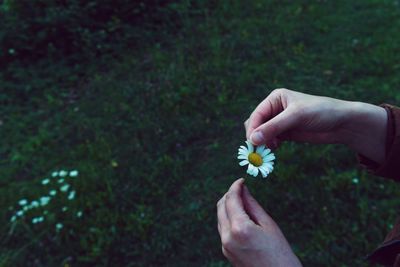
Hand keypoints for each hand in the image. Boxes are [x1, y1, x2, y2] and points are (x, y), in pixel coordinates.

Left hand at [217, 178, 301, 266]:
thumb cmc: (280, 253)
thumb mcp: (268, 225)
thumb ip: (252, 205)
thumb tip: (243, 189)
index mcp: (239, 228)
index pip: (231, 199)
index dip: (235, 186)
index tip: (241, 180)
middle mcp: (228, 237)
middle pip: (221, 206)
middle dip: (229, 195)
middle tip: (242, 189)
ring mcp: (225, 246)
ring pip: (220, 217)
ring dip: (228, 206)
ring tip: (244, 202)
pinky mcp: (226, 252)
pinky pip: (223, 229)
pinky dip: (229, 218)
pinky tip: (242, 216)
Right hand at [245, 88, 387, 163]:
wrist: (342, 123)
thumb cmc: (321, 112)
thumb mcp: (296, 117)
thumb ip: (273, 128)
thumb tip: (252, 139)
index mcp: (275, 98)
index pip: (257, 114)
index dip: (252, 129)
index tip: (251, 143)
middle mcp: (275, 109)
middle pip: (256, 124)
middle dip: (255, 137)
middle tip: (257, 151)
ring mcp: (280, 122)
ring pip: (261, 134)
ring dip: (261, 143)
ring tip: (266, 152)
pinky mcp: (286, 133)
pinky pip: (270, 140)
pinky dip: (268, 146)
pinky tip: (274, 150)